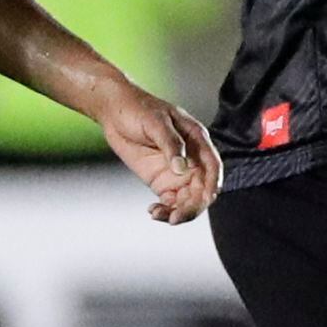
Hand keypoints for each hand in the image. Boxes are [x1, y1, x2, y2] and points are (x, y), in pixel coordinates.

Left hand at [98, 85, 220, 223]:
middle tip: (176, 217)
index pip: (212, 166)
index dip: (212, 184)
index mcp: (197, 140)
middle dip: (193, 206)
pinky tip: (153, 212)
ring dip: (179, 212)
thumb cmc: (138, 109)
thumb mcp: (156, 123)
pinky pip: (170, 202)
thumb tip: (181, 168)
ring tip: (160, 215)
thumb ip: (171, 144)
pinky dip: (165, 211)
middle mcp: (191, 159)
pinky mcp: (161, 181)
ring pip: (188, 200)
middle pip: (202, 189)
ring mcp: (176, 172)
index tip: (205, 199)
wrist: (114, 112)